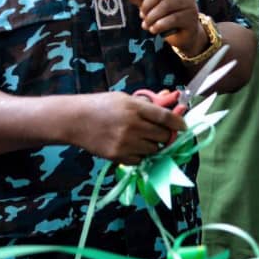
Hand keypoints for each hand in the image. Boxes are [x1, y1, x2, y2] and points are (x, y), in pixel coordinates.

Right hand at [68, 92, 186, 165]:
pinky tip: (132, 146)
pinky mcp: (118, 156)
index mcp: (134, 107)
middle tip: (162, 133)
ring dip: (154, 146)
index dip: (179, 122)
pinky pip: (141, 160)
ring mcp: (125, 143)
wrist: (74, 120)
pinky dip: (141, 155)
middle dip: (166, 135)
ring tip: (143, 138)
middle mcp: (132, 126)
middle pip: (163, 136)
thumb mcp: (123, 98)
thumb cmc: (100, 105)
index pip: (165, 117)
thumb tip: (169, 100)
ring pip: (154, 150)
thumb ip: (146, 103)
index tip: (184, 126)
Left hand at [118, 0, 206, 57]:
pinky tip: (153, 29)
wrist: (183, 31)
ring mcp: (189, 1)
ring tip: (146, 23)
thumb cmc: (164, 13)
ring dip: (151, 17)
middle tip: (142, 13)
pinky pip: (172, 19)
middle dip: (146, 3)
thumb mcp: (149, 2)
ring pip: (165, 5)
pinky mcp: (191, 16)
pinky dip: (159, 25)